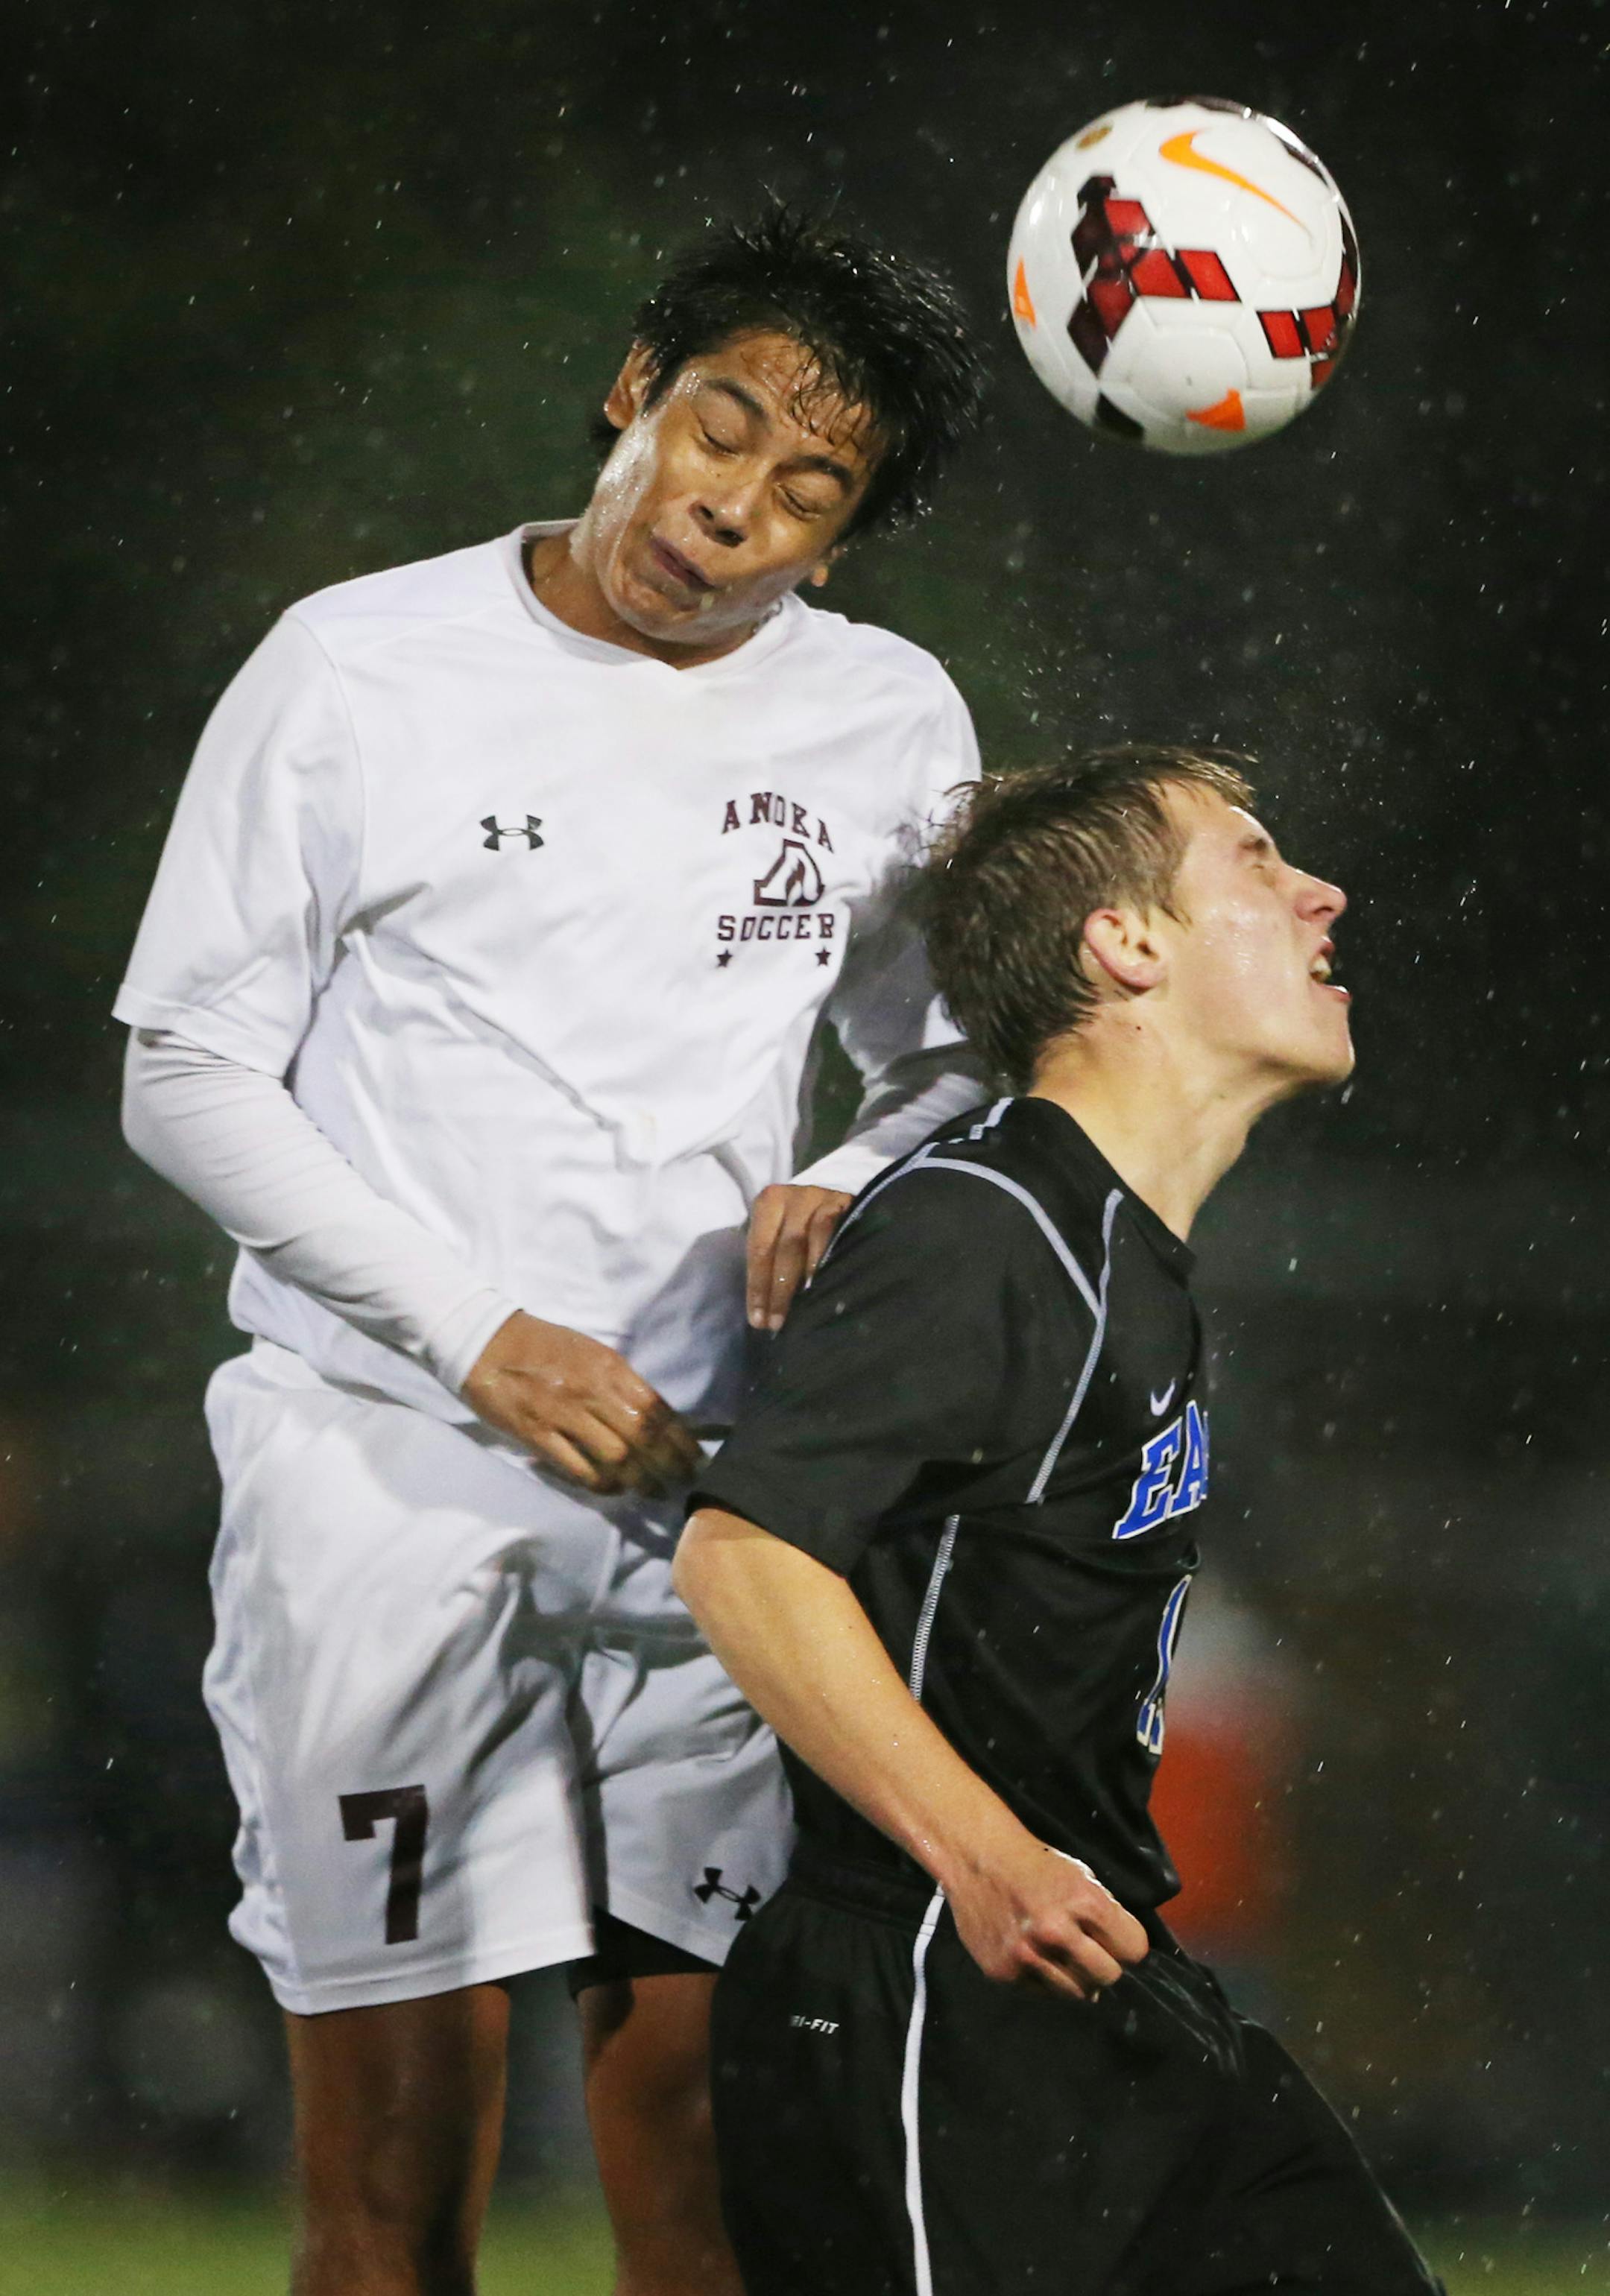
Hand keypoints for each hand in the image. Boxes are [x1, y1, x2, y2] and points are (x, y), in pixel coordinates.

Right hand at [462, 1311, 702, 1496]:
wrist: (484, 1340)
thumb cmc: (542, 1346)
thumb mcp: (590, 1353)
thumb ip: (620, 1382)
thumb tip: (654, 1416)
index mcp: (609, 1367)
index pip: (657, 1408)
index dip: (682, 1439)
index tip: (697, 1460)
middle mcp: (591, 1389)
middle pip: (643, 1436)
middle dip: (670, 1464)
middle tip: (685, 1484)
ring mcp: (563, 1413)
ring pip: (615, 1455)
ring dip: (639, 1479)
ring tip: (653, 1492)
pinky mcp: (536, 1433)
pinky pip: (576, 1467)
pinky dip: (600, 1483)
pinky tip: (612, 1489)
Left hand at [746, 1183, 853, 1329]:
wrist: (835, 1197)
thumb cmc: (799, 1223)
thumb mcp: (778, 1234)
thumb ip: (770, 1261)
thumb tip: (762, 1312)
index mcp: (768, 1202)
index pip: (759, 1250)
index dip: (757, 1287)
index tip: (758, 1320)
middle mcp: (794, 1196)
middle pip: (783, 1249)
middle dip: (778, 1289)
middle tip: (777, 1322)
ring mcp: (822, 1198)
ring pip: (810, 1242)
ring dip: (805, 1278)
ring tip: (804, 1308)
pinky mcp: (846, 1203)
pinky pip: (836, 1234)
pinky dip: (829, 1259)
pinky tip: (829, 1281)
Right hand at [943, 1831, 1149, 2003]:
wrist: (978, 1858)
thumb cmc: (1035, 1865)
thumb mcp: (1081, 1876)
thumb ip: (1105, 1916)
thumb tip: (1120, 1961)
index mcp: (1082, 1900)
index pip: (1133, 1949)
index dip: (1127, 1944)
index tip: (1116, 1939)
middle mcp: (1054, 1931)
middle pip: (1109, 1976)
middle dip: (1106, 1963)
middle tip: (1090, 1949)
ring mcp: (1026, 1954)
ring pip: (1078, 1993)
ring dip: (1077, 1977)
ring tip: (1063, 1954)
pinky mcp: (1003, 1971)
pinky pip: (1044, 1992)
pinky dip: (1046, 1978)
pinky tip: (1036, 1954)